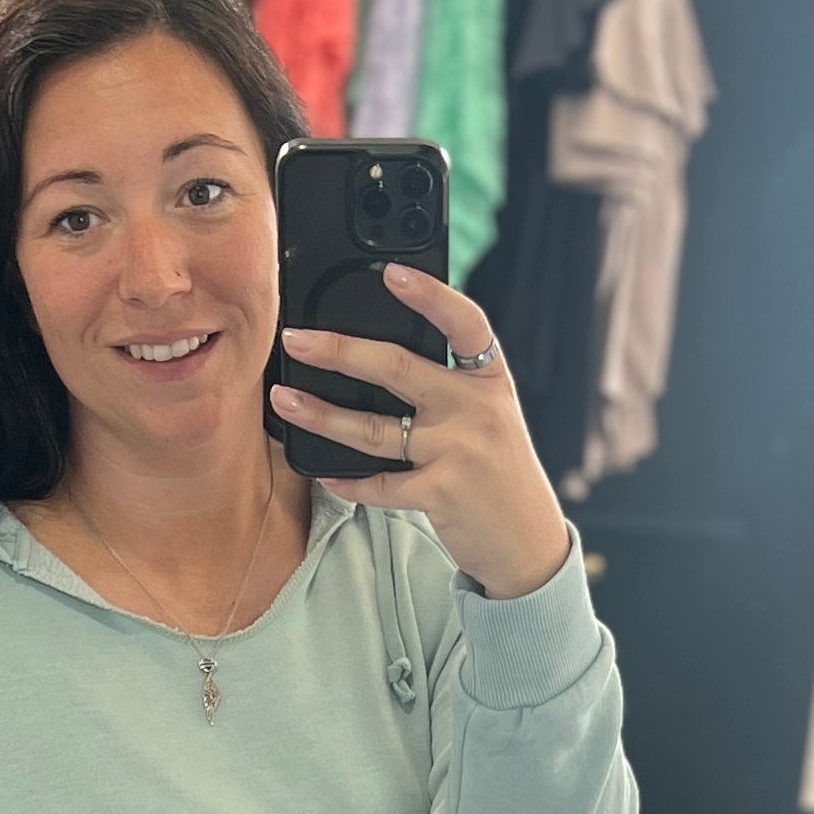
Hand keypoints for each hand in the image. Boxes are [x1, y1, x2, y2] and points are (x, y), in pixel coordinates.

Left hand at [274, 263, 570, 597]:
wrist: (528, 539)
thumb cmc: (499, 473)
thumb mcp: (491, 416)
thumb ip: (450, 387)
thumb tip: (377, 361)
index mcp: (490, 381)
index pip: (465, 324)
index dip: (430, 295)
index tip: (392, 273)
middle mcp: (476, 409)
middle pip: (398, 368)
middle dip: (339, 350)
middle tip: (296, 339)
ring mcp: (457, 452)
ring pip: (374, 429)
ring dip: (321, 414)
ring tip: (285, 399)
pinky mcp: (440, 494)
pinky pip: (378, 484)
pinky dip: (347, 480)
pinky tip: (323, 473)